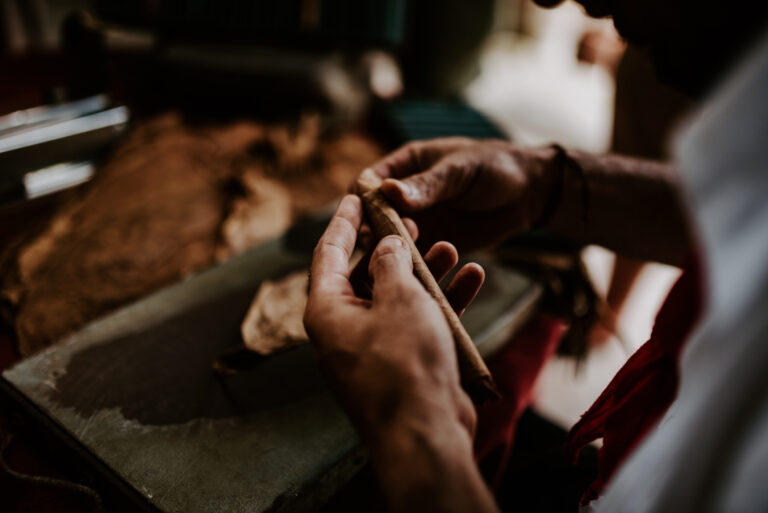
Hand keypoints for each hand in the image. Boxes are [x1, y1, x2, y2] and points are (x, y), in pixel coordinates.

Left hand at [304, 195, 484, 445]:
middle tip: (414, 220)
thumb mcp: (399, 298)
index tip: (357, 195)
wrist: (424, 432)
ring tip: (451, 247)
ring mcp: (372, 349)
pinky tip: (471, 279)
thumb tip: (387, 244)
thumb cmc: (404, 363)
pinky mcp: (401, 365)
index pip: (330, 253)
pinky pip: (416, 323)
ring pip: (396, 298)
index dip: (345, 221)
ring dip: (424, 273)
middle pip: (365, 274)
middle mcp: (343, 329)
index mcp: (326, 310)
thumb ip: (392, 263)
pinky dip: (440, 302)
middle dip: (393, 246)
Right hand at [370, 137, 556, 250]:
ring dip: (395, 252)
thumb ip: (426, 185)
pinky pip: (415, 258)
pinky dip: (414, 266)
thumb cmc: (494, 167)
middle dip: (378, 231)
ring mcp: (418, 222)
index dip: (362, 201)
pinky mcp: (433, 245)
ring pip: (391, 241)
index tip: (366, 218)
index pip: (368, 184)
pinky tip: (421, 274)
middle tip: (397, 240)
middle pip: (373, 217)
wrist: (530, 194)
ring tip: (411, 257)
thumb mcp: (459, 171)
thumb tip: (387, 191)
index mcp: (404, 166)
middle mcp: (404, 197)